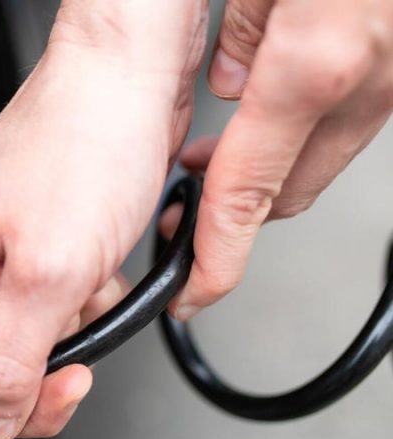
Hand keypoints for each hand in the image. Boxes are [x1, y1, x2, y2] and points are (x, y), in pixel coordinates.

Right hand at [0, 3, 208, 438]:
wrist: (126, 78)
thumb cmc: (83, 142)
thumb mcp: (49, 272)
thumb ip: (11, 362)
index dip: (14, 397)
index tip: (67, 379)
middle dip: (51, 354)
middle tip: (83, 316)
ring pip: (28, 338)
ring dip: (74, 322)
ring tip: (92, 272)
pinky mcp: (27, 244)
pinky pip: (50, 304)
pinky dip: (84, 296)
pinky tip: (98, 264)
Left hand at [166, 0, 392, 319]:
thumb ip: (244, 23)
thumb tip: (228, 79)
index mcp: (317, 58)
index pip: (247, 189)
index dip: (216, 252)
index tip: (194, 288)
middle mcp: (375, 76)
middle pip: (291, 186)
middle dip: (237, 207)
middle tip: (189, 197)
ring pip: (332, 151)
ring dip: (279, 161)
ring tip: (228, 147)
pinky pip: (365, 109)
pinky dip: (320, 121)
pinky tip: (293, 95)